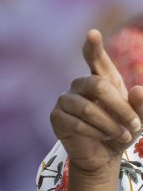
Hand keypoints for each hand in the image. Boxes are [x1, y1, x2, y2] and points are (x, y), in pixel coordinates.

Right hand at [50, 30, 142, 178]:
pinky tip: (104, 138)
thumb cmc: (121, 131)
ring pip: (87, 108)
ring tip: (122, 135)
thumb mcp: (139, 118)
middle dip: (119, 108)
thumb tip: (137, 90)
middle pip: (98, 86)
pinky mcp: (56, 117)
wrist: (103, 156)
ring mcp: (66, 99)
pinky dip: (95, 132)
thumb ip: (142, 104)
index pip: (95, 58)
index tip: (92, 33)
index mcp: (101, 78)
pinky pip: (76, 123)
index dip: (93, 47)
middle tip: (135, 126)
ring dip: (109, 124)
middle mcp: (81, 84)